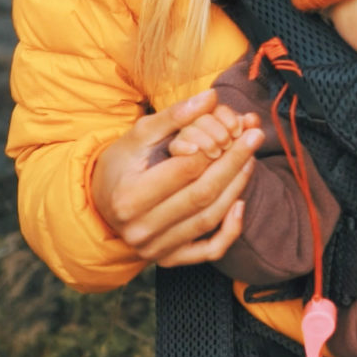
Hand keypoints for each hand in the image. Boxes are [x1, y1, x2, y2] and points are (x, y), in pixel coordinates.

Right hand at [89, 89, 263, 266]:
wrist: (100, 204)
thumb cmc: (120, 164)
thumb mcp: (138, 135)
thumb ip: (174, 115)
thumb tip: (211, 96)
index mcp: (128, 197)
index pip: (184, 170)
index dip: (213, 146)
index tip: (236, 127)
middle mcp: (140, 229)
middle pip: (201, 194)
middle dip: (234, 162)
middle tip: (255, 137)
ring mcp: (155, 248)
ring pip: (209, 219)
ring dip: (237, 187)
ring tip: (251, 159)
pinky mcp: (168, 260)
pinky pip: (209, 251)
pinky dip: (230, 230)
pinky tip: (241, 203)